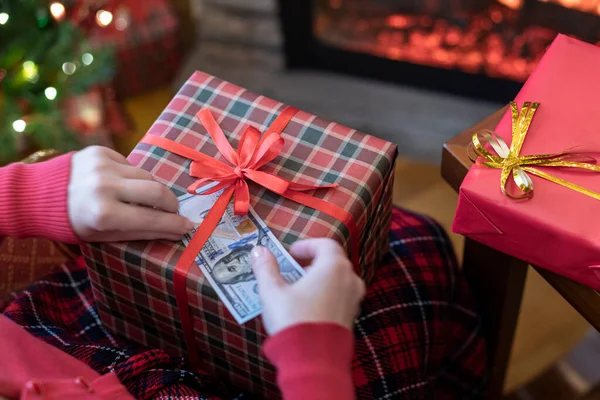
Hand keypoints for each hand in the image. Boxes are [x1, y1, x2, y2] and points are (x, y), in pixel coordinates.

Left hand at [68, 146, 192, 241]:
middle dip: (171, 203)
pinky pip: (130, 164)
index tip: (187, 226)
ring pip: (146, 175)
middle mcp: (105, 187)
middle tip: (173, 211)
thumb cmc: (74, 222)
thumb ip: (141, 232)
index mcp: (104, 215)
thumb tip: (176, 230)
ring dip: (151, 189)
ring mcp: (103, 166)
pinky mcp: (100, 151)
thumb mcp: (104, 235)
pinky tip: (122, 183)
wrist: (39, 195)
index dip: (173, 224)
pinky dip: (133, 176)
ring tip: (144, 198)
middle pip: (157, 190)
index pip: (151, 218)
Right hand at [251, 238, 365, 334]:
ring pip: (337, 280)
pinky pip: (339, 297)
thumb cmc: (294, 321)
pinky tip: (306, 307)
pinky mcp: (352, 316)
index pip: (325, 244)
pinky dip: (325, 295)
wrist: (313, 361)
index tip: (290, 254)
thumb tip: (259, 251)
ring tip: (296, 289)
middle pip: (332, 261)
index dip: (306, 246)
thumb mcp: (273, 292)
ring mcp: (354, 299)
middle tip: (290, 270)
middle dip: (311, 263)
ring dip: (318, 279)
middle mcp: (350, 279)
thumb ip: (266, 268)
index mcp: (334, 267)